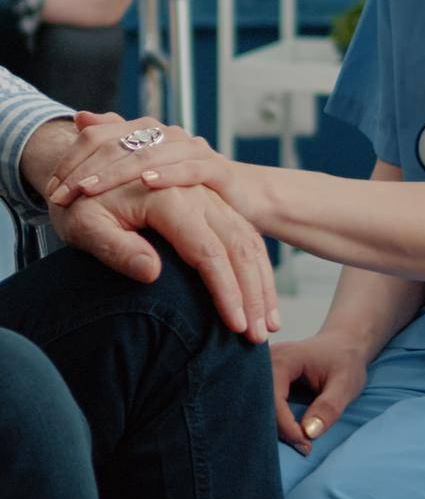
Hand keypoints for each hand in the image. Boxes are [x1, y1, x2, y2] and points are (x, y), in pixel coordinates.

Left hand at [44, 112, 243, 215]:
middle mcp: (169, 135)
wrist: (242, 197)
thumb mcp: (146, 164)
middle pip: (120, 144)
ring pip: (150, 155)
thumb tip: (81, 116)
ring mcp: (194, 149)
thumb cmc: (185, 188)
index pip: (101, 136)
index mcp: (148, 131)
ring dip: (116, 174)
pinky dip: (168, 175)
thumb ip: (115, 137)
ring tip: (89, 191)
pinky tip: (147, 183)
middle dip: (86, 171)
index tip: (52, 190)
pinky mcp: (217, 170)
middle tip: (61, 195)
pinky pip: (191, 169)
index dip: (73, 160)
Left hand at [50, 180, 280, 342]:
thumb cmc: (82, 201)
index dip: (225, 291)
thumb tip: (153, 274)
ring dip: (262, 282)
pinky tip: (262, 294)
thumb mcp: (85, 225)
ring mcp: (208, 195)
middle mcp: (197, 194)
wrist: (89, 163)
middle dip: (253, 293)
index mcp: (170, 199)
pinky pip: (245, 231)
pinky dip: (258, 264)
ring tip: (268, 324)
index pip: (208, 251)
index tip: (235, 326)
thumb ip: (117, 249)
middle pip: (238, 245)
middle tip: (259, 336)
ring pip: (248, 238)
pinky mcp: (211, 201)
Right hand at [271, 334, 366, 452]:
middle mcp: (267, 363)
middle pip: (260, 404)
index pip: (273, 399)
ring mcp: (263, 371)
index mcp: (284, 358)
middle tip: (303, 446)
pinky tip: (294, 431)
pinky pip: (263, 406)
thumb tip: (309, 433)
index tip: (305, 444)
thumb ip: (329, 406)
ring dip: (276, 428)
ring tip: (301, 441)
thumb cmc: (345, 360)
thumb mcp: (345, 383)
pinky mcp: (266, 381)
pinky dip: (276, 423)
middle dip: (278, 430)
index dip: (286, 426)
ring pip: (258, 408)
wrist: (343, 344)